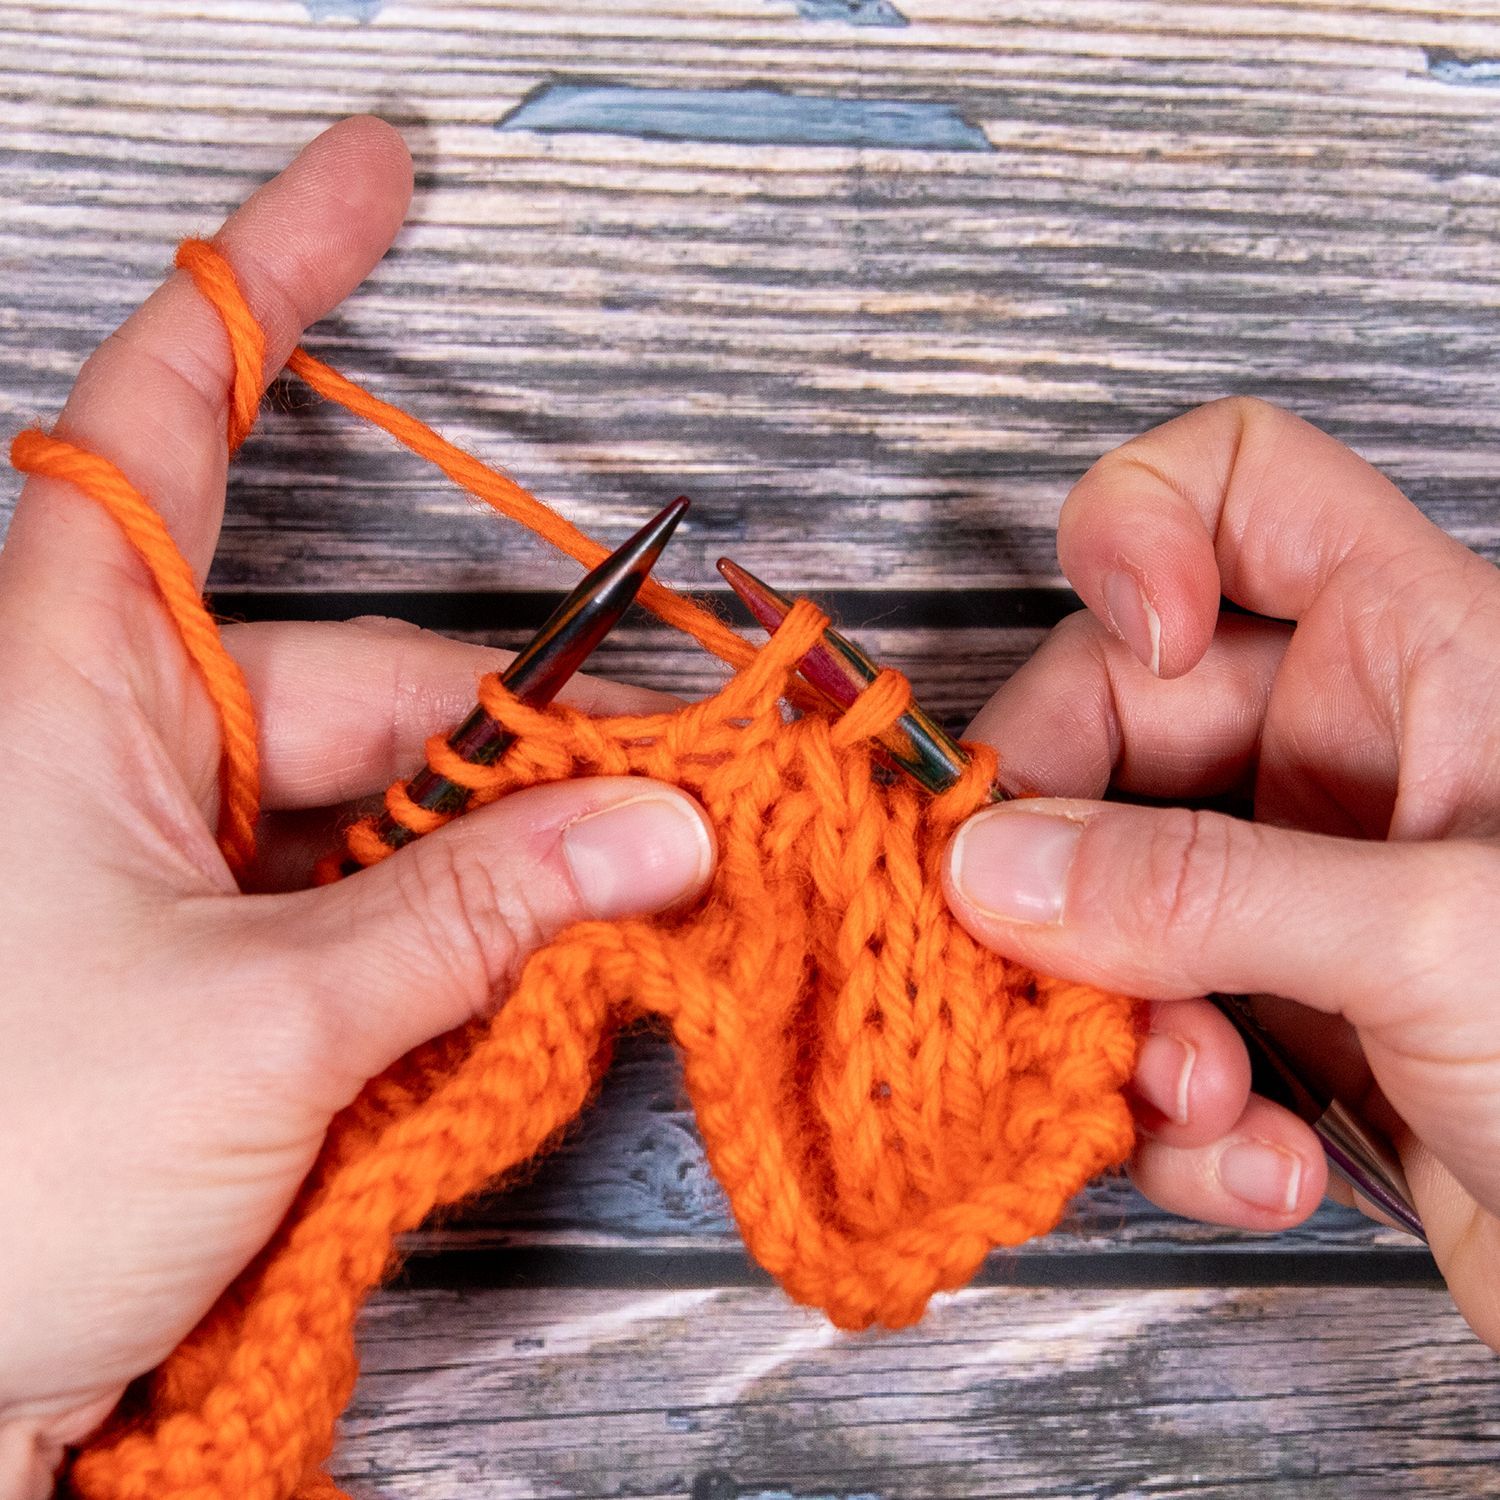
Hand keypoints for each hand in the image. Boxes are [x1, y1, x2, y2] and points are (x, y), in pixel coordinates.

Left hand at [0, 118, 714, 1494]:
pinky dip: (460, 927)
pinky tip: (518, 981)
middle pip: (372, 674)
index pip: (175, 412)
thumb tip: (650, 836)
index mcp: (68, 684)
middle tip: (657, 815)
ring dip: (502, 861)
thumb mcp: (264, 1022)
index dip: (276, 279)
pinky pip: (378, 890)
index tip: (372, 172)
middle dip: (520, 743)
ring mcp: (177, 849)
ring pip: (393, 799)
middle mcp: (123, 740)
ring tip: (590, 933)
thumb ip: (476, 915)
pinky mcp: (222, 945)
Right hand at [942, 397, 1499, 1351]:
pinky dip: (1170, 1109)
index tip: (1123, 639)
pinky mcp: (1275, 1009)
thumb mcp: (1438, 940)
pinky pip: (1146, 1015)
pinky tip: (1256, 1159)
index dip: (1142, 524)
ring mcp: (1295, 883)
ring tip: (1194, 1096)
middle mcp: (1337, 752)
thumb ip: (1202, 892)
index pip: (1241, 486)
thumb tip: (997, 867)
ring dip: (1118, 1013)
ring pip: (1103, 886)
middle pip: (1110, 714)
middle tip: (1030, 938)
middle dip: (1061, 847)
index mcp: (1413, 653)